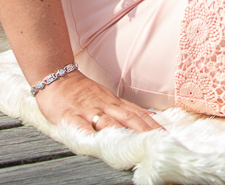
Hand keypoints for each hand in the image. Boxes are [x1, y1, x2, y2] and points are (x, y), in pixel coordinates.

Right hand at [33, 69, 162, 133]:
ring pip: (109, 123)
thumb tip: (148, 121)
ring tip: (135, 147)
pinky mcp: (70, 116)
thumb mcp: (107, 98)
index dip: (154, 126)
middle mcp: (105, 106)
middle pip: (130, 119)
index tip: (169, 137)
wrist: (55, 76)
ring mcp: (88, 111)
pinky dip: (90, 135)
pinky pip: (80, 127)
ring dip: (123, 134)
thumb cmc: (82, 92)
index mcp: (115, 103)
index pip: (139, 114)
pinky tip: (97, 144)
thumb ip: (124, 111)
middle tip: (160, 144)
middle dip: (146, 132)